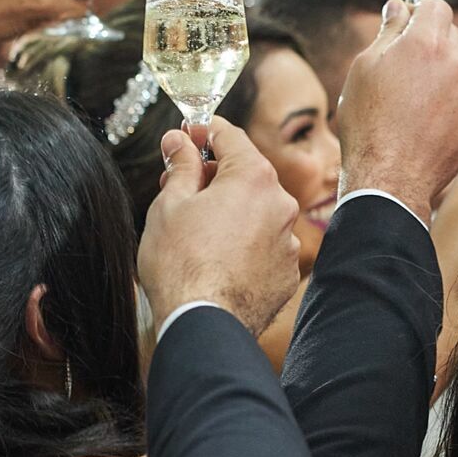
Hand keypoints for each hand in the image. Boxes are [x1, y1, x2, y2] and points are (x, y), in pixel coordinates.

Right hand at [139, 118, 301, 334]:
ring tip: (194, 229)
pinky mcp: (287, 273)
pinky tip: (215, 258)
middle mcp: (281, 204)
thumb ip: (180, 165)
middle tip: (178, 184)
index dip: (202, 132)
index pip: (229, 136)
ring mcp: (288, 241)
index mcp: (254, 178)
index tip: (183, 137)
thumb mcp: (169, 204)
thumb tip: (178, 141)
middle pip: (245, 174)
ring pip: (255, 211)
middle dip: (212, 175)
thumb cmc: (180, 263)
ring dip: (229, 211)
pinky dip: (242, 243)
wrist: (203, 324)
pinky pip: (263, 245)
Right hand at [337, 0, 457, 216]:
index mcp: (425, 42)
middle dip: (431, 38)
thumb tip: (398, 7)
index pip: (435, 6)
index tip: (405, 24)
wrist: (390, 177)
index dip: (418, 12)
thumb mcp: (365, 68)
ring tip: (423, 84)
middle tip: (406, 62)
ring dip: (450, 61)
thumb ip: (387, 32)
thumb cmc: (369, 124)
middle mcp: (456, 60)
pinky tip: (437, 105)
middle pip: (452, 30)